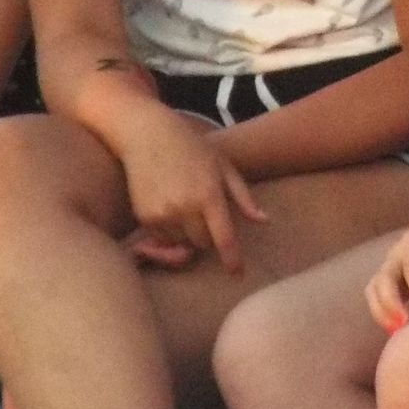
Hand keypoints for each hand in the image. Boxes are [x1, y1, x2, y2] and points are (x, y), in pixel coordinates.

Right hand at [121, 109, 268, 275]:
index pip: (224, 238)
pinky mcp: (144, 217)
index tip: (237, 274)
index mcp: (209, 194)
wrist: (147, 134)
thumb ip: (243, 196)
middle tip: (205, 213)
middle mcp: (184, 207)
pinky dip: (169, 230)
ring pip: (181, 243)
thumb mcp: (223, 165)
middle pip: (202, 244)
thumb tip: (264, 221)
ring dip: (187, 233)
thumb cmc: (191, 147)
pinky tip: (168, 202)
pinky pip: (162, 237)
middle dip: (208, 236)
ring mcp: (162, 214)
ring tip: (184, 202)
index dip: (232, 259)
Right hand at [364, 208, 408, 332]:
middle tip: (405, 325)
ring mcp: (392, 264)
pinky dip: (382, 312)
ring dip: (382, 311)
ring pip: (374, 288)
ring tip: (396, 333)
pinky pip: (377, 296)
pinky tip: (396, 330)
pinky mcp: (392, 279)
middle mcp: (398, 251)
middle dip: (391, 303)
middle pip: (384, 277)